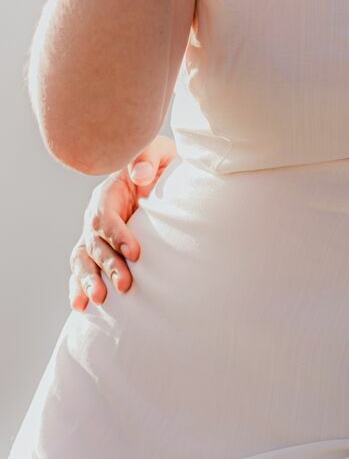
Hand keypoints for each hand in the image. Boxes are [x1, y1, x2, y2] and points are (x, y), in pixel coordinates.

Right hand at [69, 135, 175, 310]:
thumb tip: (141, 174)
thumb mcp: (158, 152)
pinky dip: (79, 288)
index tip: (136, 253)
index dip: (117, 235)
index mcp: (108, 193)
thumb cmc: (159, 163)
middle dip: (109, 265)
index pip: (105, 216)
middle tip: (125, 284)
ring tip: (100, 300)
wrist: (159, 174)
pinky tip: (81, 307)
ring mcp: (94, 235)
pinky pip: (82, 269)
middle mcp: (96, 216)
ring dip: (89, 280)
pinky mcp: (98, 250)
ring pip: (83, 259)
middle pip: (94, 243)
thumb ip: (148, 159)